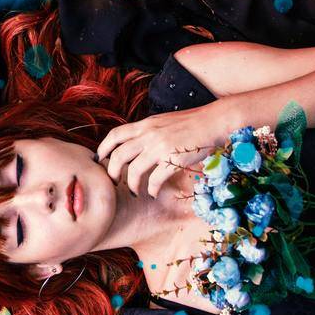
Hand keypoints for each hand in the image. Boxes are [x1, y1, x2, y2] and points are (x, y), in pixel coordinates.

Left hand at [95, 104, 233, 197]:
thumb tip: (135, 145)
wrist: (214, 121)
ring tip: (134, 191)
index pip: (115, 135)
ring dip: (131, 185)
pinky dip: (151, 189)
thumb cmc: (191, 123)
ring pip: (133, 171)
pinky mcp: (172, 159)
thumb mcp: (163, 122)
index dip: (103, 149)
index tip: (101, 161)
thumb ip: (148, 131)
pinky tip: (153, 193)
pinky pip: (154, 180)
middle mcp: (148, 134)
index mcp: (145, 124)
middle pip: (119, 156)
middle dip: (112, 172)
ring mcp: (160, 147)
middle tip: (114, 182)